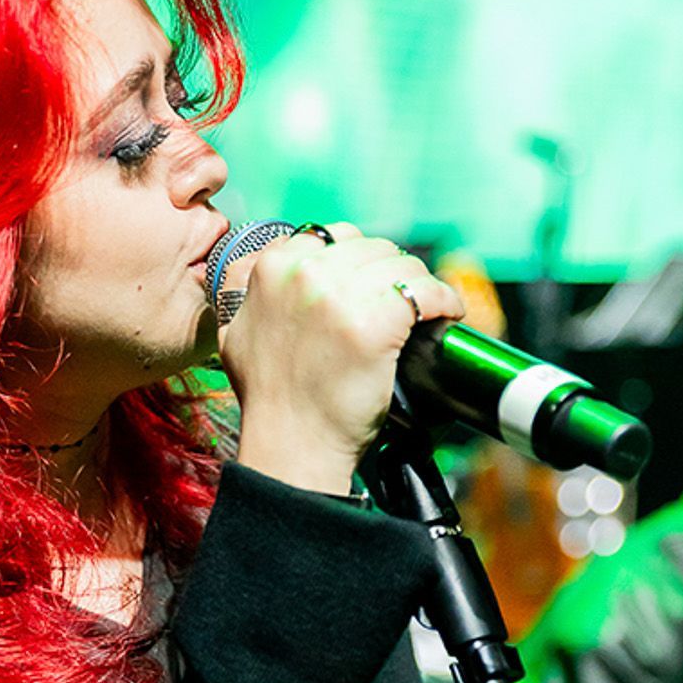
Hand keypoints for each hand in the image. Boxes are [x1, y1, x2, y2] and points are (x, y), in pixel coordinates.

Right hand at [221, 224, 464, 494]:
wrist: (290, 445)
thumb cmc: (268, 398)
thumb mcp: (235, 330)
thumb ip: (248, 289)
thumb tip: (264, 263)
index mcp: (273, 267)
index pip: (335, 238)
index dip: (359, 262)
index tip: (372, 285)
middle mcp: (305, 272)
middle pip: (373, 248)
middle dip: (389, 273)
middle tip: (402, 303)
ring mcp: (341, 296)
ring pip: (402, 265)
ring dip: (419, 287)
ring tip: (428, 310)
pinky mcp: (375, 323)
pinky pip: (424, 292)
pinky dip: (443, 300)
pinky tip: (447, 314)